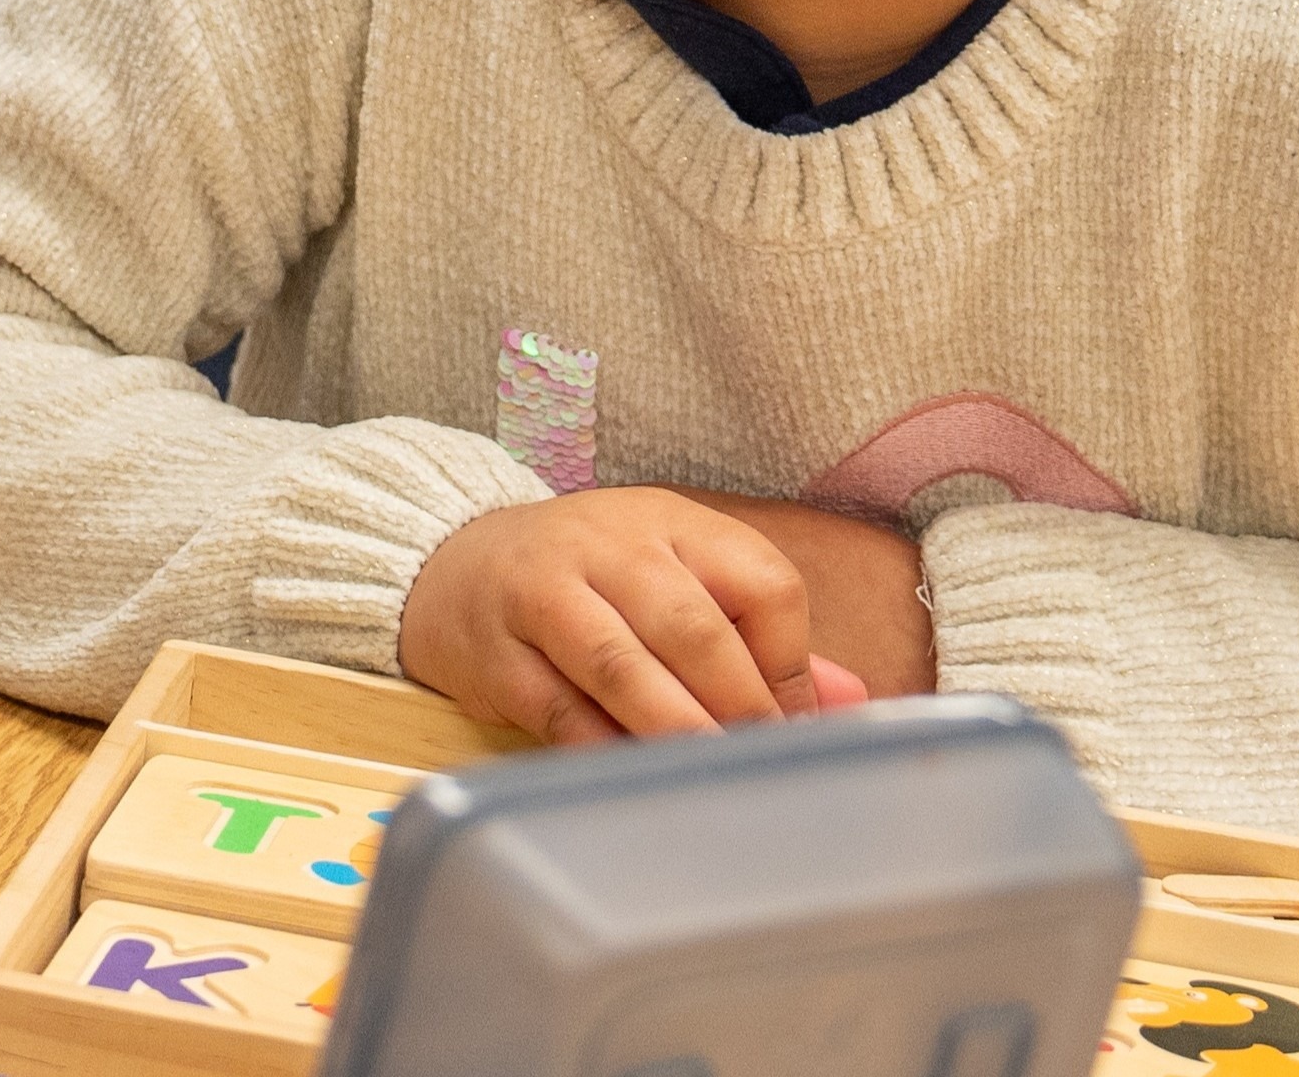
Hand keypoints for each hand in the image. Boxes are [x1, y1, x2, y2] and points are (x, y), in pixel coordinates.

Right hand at [394, 489, 882, 745]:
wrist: (446, 562)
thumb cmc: (584, 580)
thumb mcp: (671, 578)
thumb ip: (759, 641)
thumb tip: (853, 705)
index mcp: (669, 523)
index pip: (758, 581)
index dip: (788, 662)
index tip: (794, 723)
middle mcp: (607, 546)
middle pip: (694, 627)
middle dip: (739, 706)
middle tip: (761, 764)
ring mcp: (543, 596)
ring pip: (624, 668)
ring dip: (678, 731)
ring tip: (710, 775)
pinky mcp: (495, 653)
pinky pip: (560, 711)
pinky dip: (605, 751)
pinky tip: (633, 776)